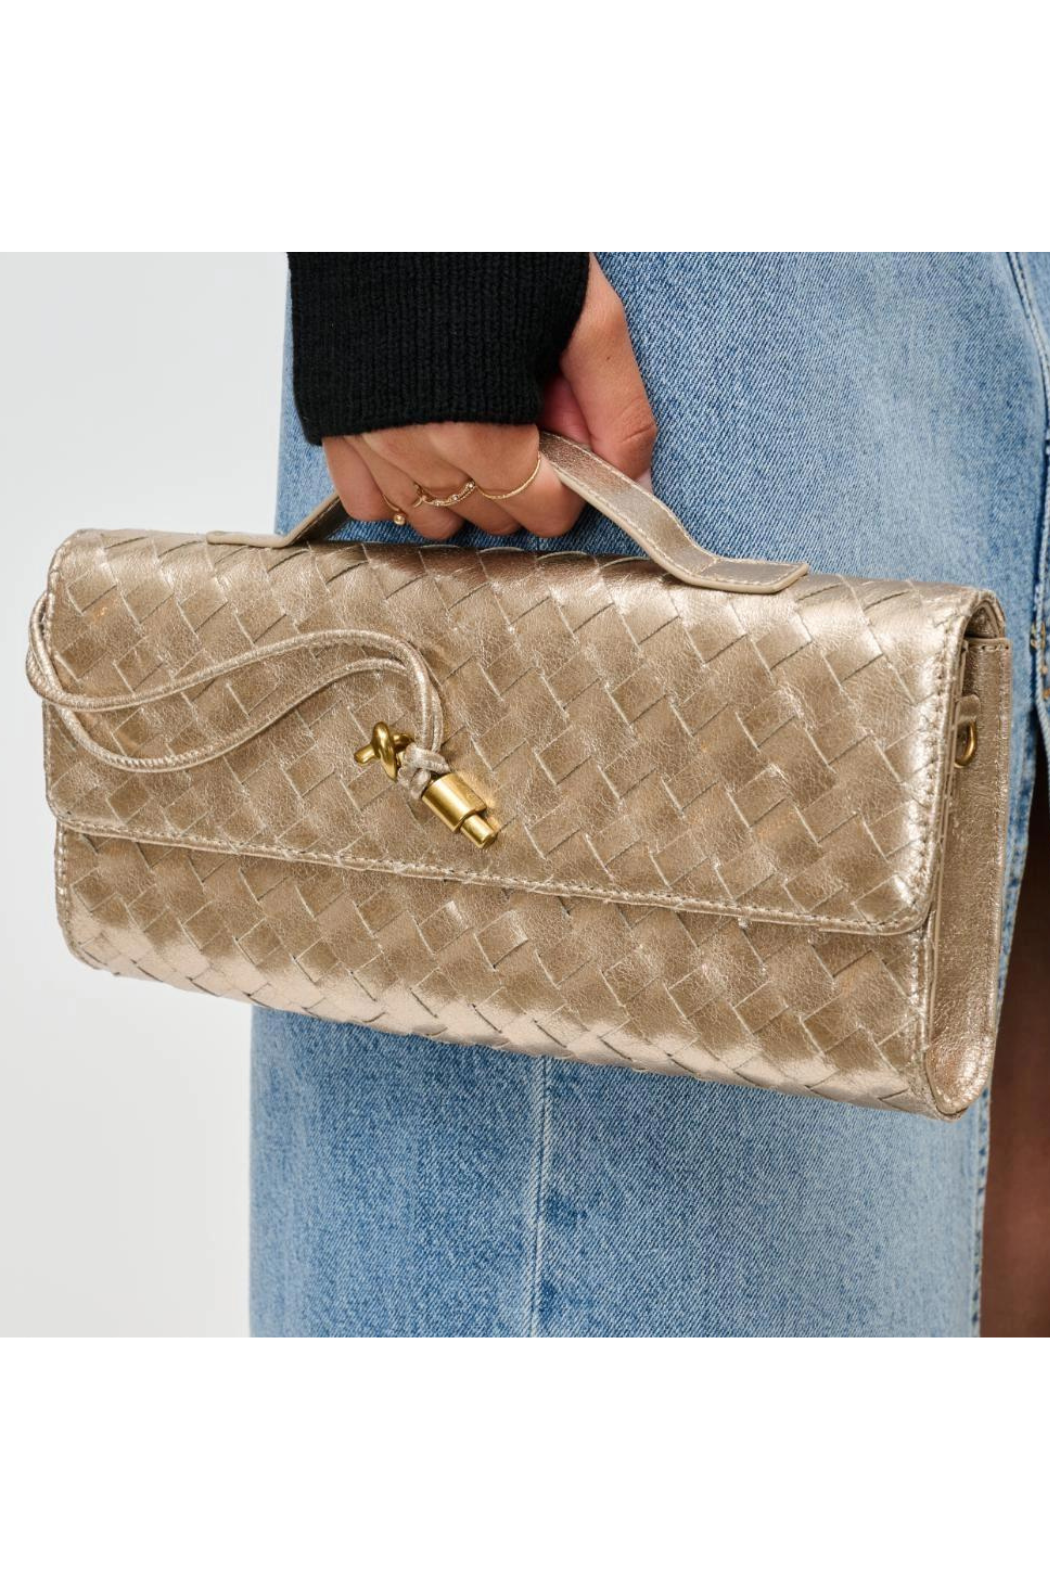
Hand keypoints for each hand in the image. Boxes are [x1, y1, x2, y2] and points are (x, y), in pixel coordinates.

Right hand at [321, 255, 656, 539]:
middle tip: (526, 415)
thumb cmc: (491, 243)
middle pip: (490, 517)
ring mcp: (369, 441)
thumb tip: (636, 478)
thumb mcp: (583, 314)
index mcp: (483, 429)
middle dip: (521, 482)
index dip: (569, 483)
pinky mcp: (334, 424)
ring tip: (478, 430)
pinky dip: (400, 489)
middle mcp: (417, 448)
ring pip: (430, 517)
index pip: (541, 511)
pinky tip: (425, 445)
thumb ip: (616, 405)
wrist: (395, 191)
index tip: (569, 444)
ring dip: (463, 492)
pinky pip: (368, 501)